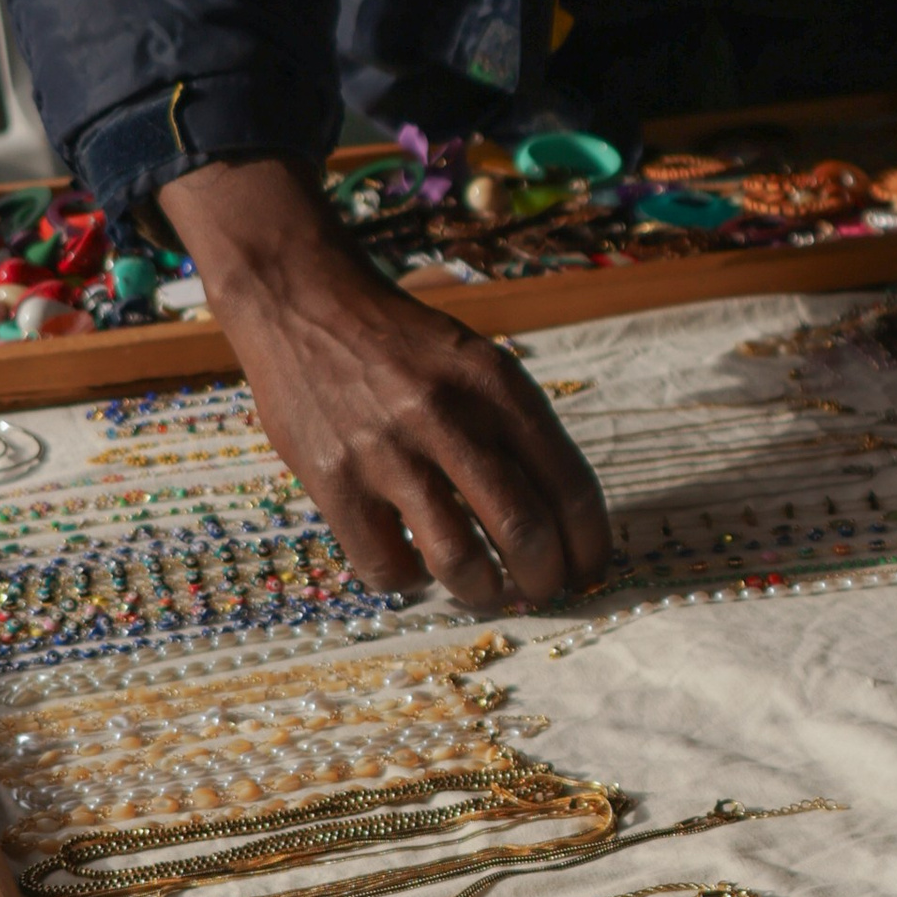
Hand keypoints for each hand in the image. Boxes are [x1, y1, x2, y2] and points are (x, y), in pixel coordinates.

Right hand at [159, 157, 611, 608]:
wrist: (305, 305)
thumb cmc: (404, 346)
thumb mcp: (479, 364)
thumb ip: (518, 431)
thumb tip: (561, 524)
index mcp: (499, 387)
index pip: (569, 486)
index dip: (589, 544)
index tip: (590, 570)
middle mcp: (449, 418)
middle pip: (525, 531)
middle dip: (545, 579)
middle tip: (543, 590)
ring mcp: (388, 452)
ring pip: (460, 561)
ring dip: (484, 592)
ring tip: (486, 590)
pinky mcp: (334, 481)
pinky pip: (386, 566)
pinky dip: (411, 580)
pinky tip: (414, 565)